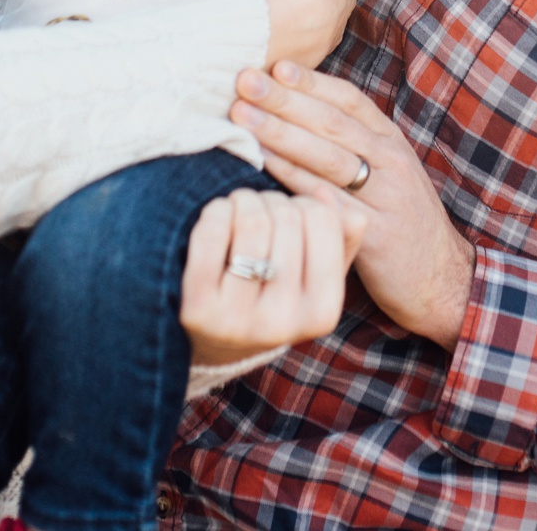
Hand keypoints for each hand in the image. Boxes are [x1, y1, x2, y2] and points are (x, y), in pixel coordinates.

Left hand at [180, 185, 367, 368]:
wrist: (219, 342)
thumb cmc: (276, 295)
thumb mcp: (318, 275)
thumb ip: (340, 236)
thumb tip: (326, 193)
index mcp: (323, 313)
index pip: (324, 221)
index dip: (306, 203)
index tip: (292, 210)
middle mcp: (283, 322)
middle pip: (287, 218)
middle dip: (272, 200)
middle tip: (261, 208)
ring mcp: (237, 319)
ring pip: (252, 222)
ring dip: (244, 200)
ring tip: (240, 208)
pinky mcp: (197, 308)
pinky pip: (212, 233)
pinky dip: (217, 211)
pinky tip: (219, 217)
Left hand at [233, 61, 474, 350]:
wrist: (442, 279)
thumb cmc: (401, 222)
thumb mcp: (388, 174)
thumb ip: (352, 146)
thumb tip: (296, 114)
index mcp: (391, 142)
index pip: (349, 100)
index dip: (312, 81)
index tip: (276, 65)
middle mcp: (391, 161)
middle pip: (332, 121)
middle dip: (285, 98)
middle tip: (245, 80)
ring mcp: (385, 196)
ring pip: (326, 155)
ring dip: (280, 131)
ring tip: (242, 115)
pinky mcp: (375, 232)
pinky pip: (326, 198)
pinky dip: (292, 177)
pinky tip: (262, 163)